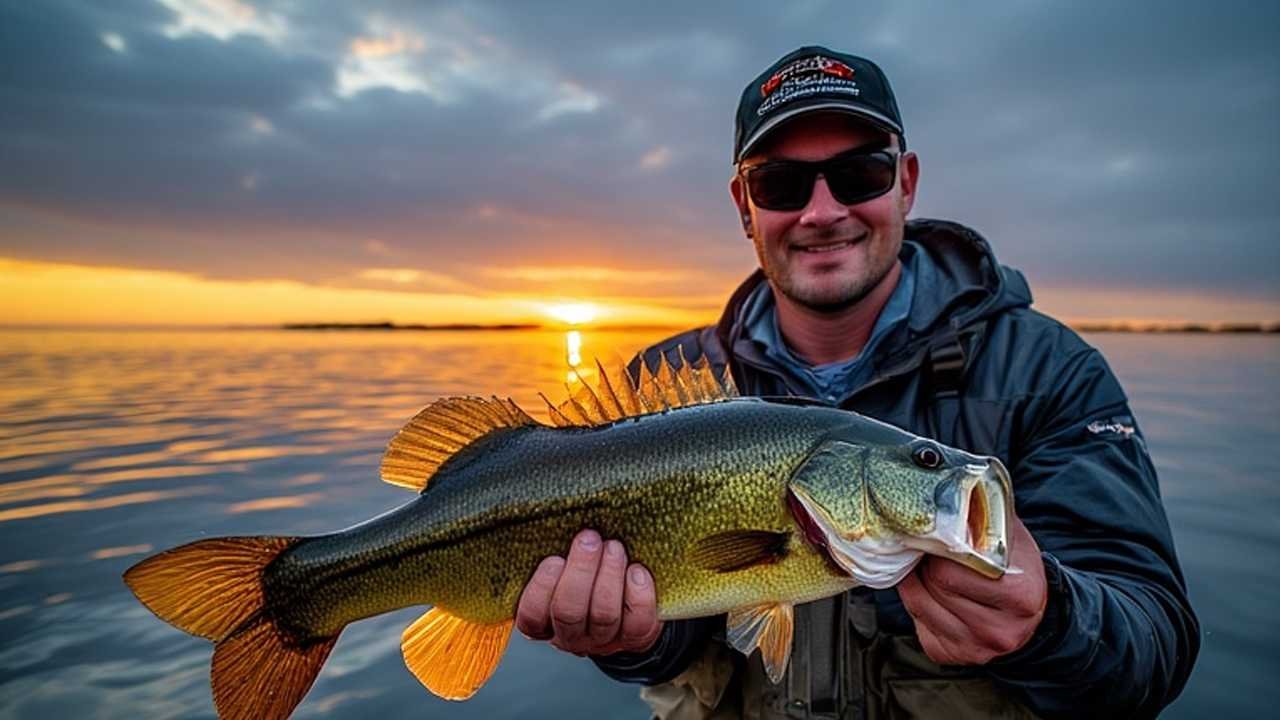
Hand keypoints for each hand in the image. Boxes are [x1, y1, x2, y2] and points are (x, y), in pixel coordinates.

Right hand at [515, 529, 662, 656]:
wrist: (624, 611)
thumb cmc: (585, 579)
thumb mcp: (563, 569)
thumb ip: (558, 554)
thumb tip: (560, 516)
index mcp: (543, 621)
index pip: (531, 615)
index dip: (542, 588)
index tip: (554, 558)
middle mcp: (570, 636)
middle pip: (569, 612)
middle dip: (581, 571)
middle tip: (590, 538)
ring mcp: (603, 640)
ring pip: (604, 614)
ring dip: (609, 574)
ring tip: (614, 547)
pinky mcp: (635, 638)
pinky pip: (637, 621)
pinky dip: (639, 593)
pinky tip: (637, 570)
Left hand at [898, 514, 1046, 665]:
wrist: (1031, 608)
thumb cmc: (1015, 564)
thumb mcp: (1010, 534)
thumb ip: (981, 512)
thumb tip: (941, 487)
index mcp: (1019, 596)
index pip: (950, 572)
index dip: (938, 549)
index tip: (935, 536)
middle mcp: (1000, 630)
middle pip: (933, 586)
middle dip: (925, 563)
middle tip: (929, 549)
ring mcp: (976, 649)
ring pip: (918, 604)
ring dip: (916, 581)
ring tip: (928, 566)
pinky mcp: (952, 656)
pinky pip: (917, 624)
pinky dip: (916, 603)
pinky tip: (930, 591)